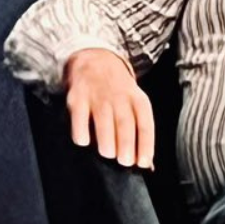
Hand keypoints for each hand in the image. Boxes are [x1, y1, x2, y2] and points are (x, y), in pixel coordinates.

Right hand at [62, 48, 153, 169]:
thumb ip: (139, 132)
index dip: (146, 143)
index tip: (144, 162)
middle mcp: (119, 96)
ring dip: (106, 138)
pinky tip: (83, 141)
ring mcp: (97, 95)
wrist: (95, 59)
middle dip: (126, 143)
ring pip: (104, 118)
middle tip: (125, 161)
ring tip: (107, 154)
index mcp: (137, 99)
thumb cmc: (117, 91)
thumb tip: (147, 164)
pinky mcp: (77, 97)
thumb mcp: (134, 103)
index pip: (145, 123)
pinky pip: (79, 116)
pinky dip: (81, 130)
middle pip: (125, 121)